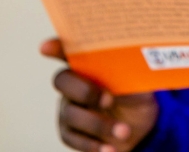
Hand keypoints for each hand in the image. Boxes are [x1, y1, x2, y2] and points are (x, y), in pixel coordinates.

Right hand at [41, 38, 158, 151]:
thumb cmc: (136, 97)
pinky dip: (94, 145)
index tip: (47, 47)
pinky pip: (74, 138)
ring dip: (99, 124)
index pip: (70, 51)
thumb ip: (130, 76)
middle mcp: (74, 83)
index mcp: (89, 65)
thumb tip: (125, 77)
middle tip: (109, 100)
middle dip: (84, 90)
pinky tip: (110, 149)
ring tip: (124, 131)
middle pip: (63, 81)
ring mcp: (69, 108)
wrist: (141, 127)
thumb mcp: (140, 83)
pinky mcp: (70, 133)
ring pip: (71, 114)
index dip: (57, 47)